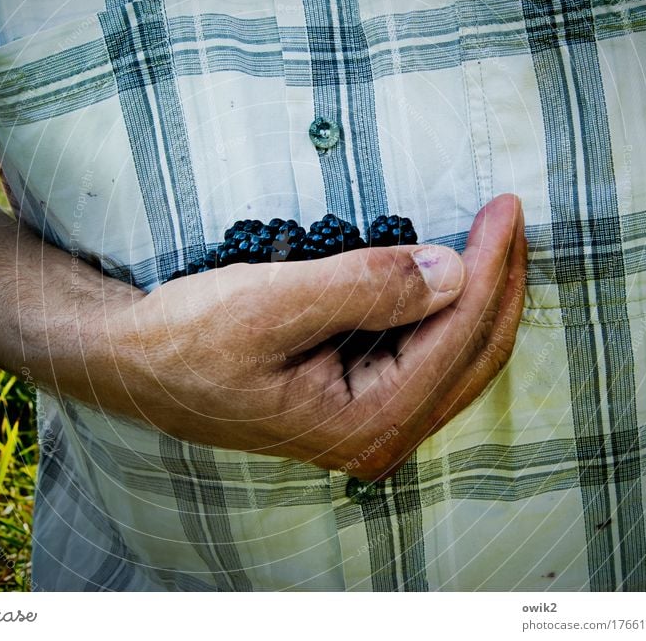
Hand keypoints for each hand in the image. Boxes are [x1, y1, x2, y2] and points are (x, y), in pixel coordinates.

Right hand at [91, 194, 526, 479]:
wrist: (135, 363)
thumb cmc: (187, 338)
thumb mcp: (270, 304)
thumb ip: (364, 288)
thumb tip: (451, 270)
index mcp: (362, 424)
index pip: (453, 339)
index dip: (487, 269)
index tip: (504, 208)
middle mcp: (375, 436)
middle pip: (470, 356)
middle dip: (497, 283)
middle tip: (510, 216)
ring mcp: (367, 424)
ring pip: (454, 358)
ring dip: (479, 298)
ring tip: (495, 239)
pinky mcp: (354, 403)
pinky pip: (424, 357)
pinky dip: (446, 312)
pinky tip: (451, 276)